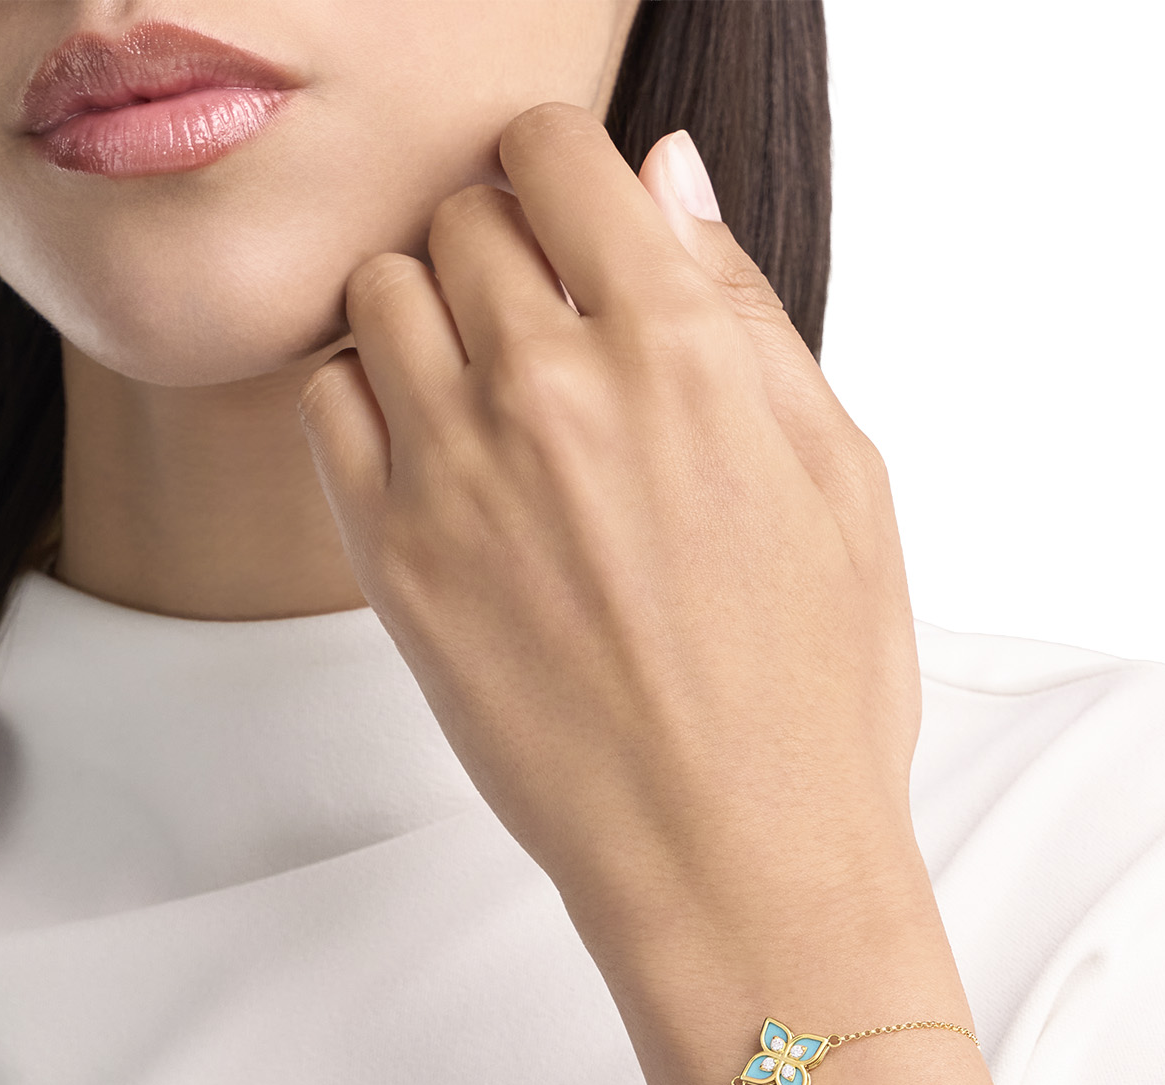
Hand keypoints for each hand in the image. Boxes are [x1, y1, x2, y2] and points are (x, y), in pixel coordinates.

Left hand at [298, 104, 956, 1084]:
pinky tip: (427, 452)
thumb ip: (742, 308)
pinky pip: (325, 402)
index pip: (555, 151)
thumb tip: (666, 175)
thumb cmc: (811, 685)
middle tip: (535, 328)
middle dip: (497, 245)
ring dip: (424, 312)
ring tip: (479, 390)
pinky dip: (362, 396)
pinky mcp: (391, 559)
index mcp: (679, 342)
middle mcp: (553, 385)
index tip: (570, 229)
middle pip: (462, 214)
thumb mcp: (838, 473)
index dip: (559, 175)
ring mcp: (457, 471)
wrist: (733, 854)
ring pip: (379, 289)